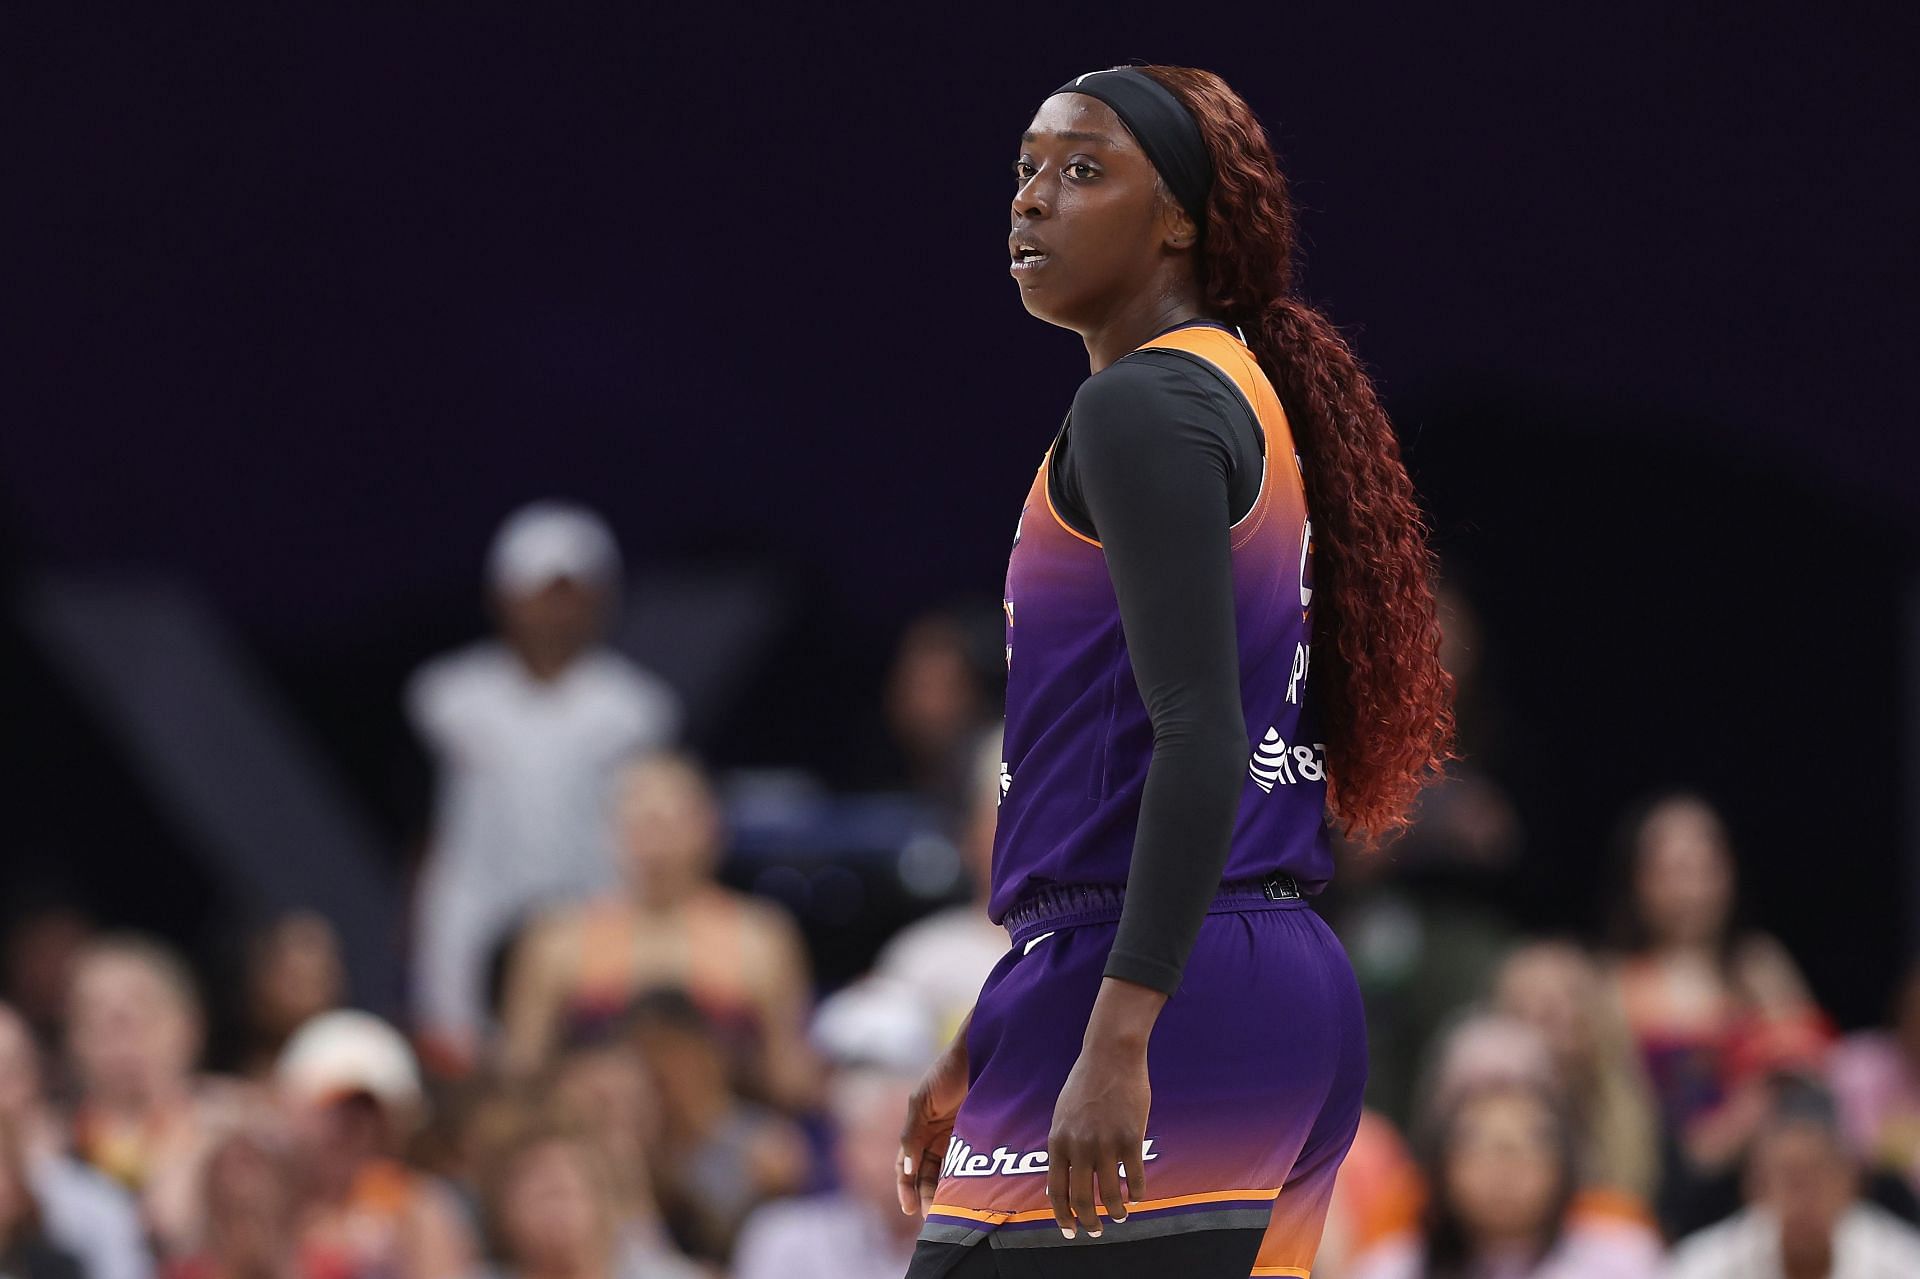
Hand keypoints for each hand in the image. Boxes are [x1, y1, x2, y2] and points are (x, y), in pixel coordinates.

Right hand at [898, 1016, 969, 1217]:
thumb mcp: (921, 1102)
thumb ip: (912, 1135)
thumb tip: (904, 1170)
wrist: (982, 1052)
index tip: (910, 1210)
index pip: (907, 1167)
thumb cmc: (947, 1072)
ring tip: (951, 1212)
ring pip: (949, 1174)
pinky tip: (968, 1194)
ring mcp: (959, 1138)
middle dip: (928, 1196)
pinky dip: (966, 1180)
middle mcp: (937, 1137)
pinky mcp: (981, 1137)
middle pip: (928, 1175)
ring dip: (946, 1193)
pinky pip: (970, 1164)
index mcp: (919, 1130)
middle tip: (934, 1217)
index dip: (906, 1188)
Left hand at [1046, 978, 1161, 1238]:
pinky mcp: (1131, 1138)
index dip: (1063, 1215)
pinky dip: (1137, 1192)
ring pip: (1110, 1193)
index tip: (1070, 1231)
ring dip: (1116, 1210)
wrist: (1110, 1056)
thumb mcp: (1062, 1115)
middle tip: (1096, 1231)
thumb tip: (1063, 1179)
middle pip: (1082, 1198)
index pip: (1056, 1190)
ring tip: (1120, 1215)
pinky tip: (1137, 1196)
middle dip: (1089, 1221)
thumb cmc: (1085, 1083)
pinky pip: (1134, 1176)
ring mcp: (1105, 1143)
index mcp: (1058, 1141)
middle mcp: (1079, 1146)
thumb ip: (1062, 1145)